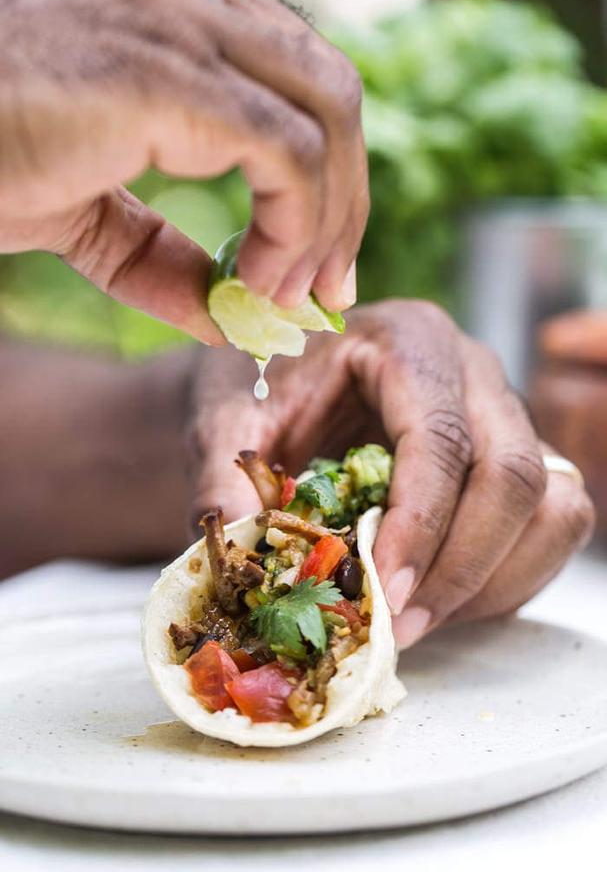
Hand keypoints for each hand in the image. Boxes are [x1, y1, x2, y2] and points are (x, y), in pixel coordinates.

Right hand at [0, 0, 366, 340]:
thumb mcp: (92, 222)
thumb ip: (165, 257)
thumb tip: (233, 317)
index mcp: (186, 20)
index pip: (305, 85)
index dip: (334, 181)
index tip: (322, 266)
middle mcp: (195, 2)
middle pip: (334, 94)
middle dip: (347, 203)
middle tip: (327, 289)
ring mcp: (183, 25)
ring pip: (328, 116)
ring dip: (326, 224)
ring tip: (287, 297)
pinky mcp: (166, 72)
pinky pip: (287, 153)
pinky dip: (294, 228)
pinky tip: (260, 282)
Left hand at [190, 300, 594, 647]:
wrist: (284, 383)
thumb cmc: (262, 387)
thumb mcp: (227, 417)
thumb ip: (224, 475)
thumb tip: (235, 550)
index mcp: (409, 341)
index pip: (441, 437)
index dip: (420, 524)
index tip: (382, 593)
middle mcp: (474, 373)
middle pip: (513, 474)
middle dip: (461, 566)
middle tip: (397, 626)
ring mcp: (505, 417)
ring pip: (549, 506)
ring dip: (489, 581)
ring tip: (413, 622)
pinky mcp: (517, 461)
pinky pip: (548, 529)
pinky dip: (502, 581)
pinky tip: (435, 602)